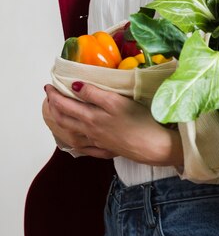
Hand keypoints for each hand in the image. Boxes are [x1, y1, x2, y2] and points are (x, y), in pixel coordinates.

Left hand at [43, 83, 182, 165]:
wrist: (153, 146)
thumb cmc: (138, 120)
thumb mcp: (116, 101)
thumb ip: (94, 93)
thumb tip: (74, 86)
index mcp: (91, 117)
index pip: (65, 105)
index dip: (54, 95)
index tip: (49, 85)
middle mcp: (91, 131)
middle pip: (65, 120)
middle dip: (54, 108)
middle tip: (50, 97)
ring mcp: (99, 142)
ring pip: (73, 134)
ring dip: (62, 123)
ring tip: (59, 115)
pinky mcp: (108, 150)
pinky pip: (86, 148)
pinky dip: (77, 142)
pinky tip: (78, 141)